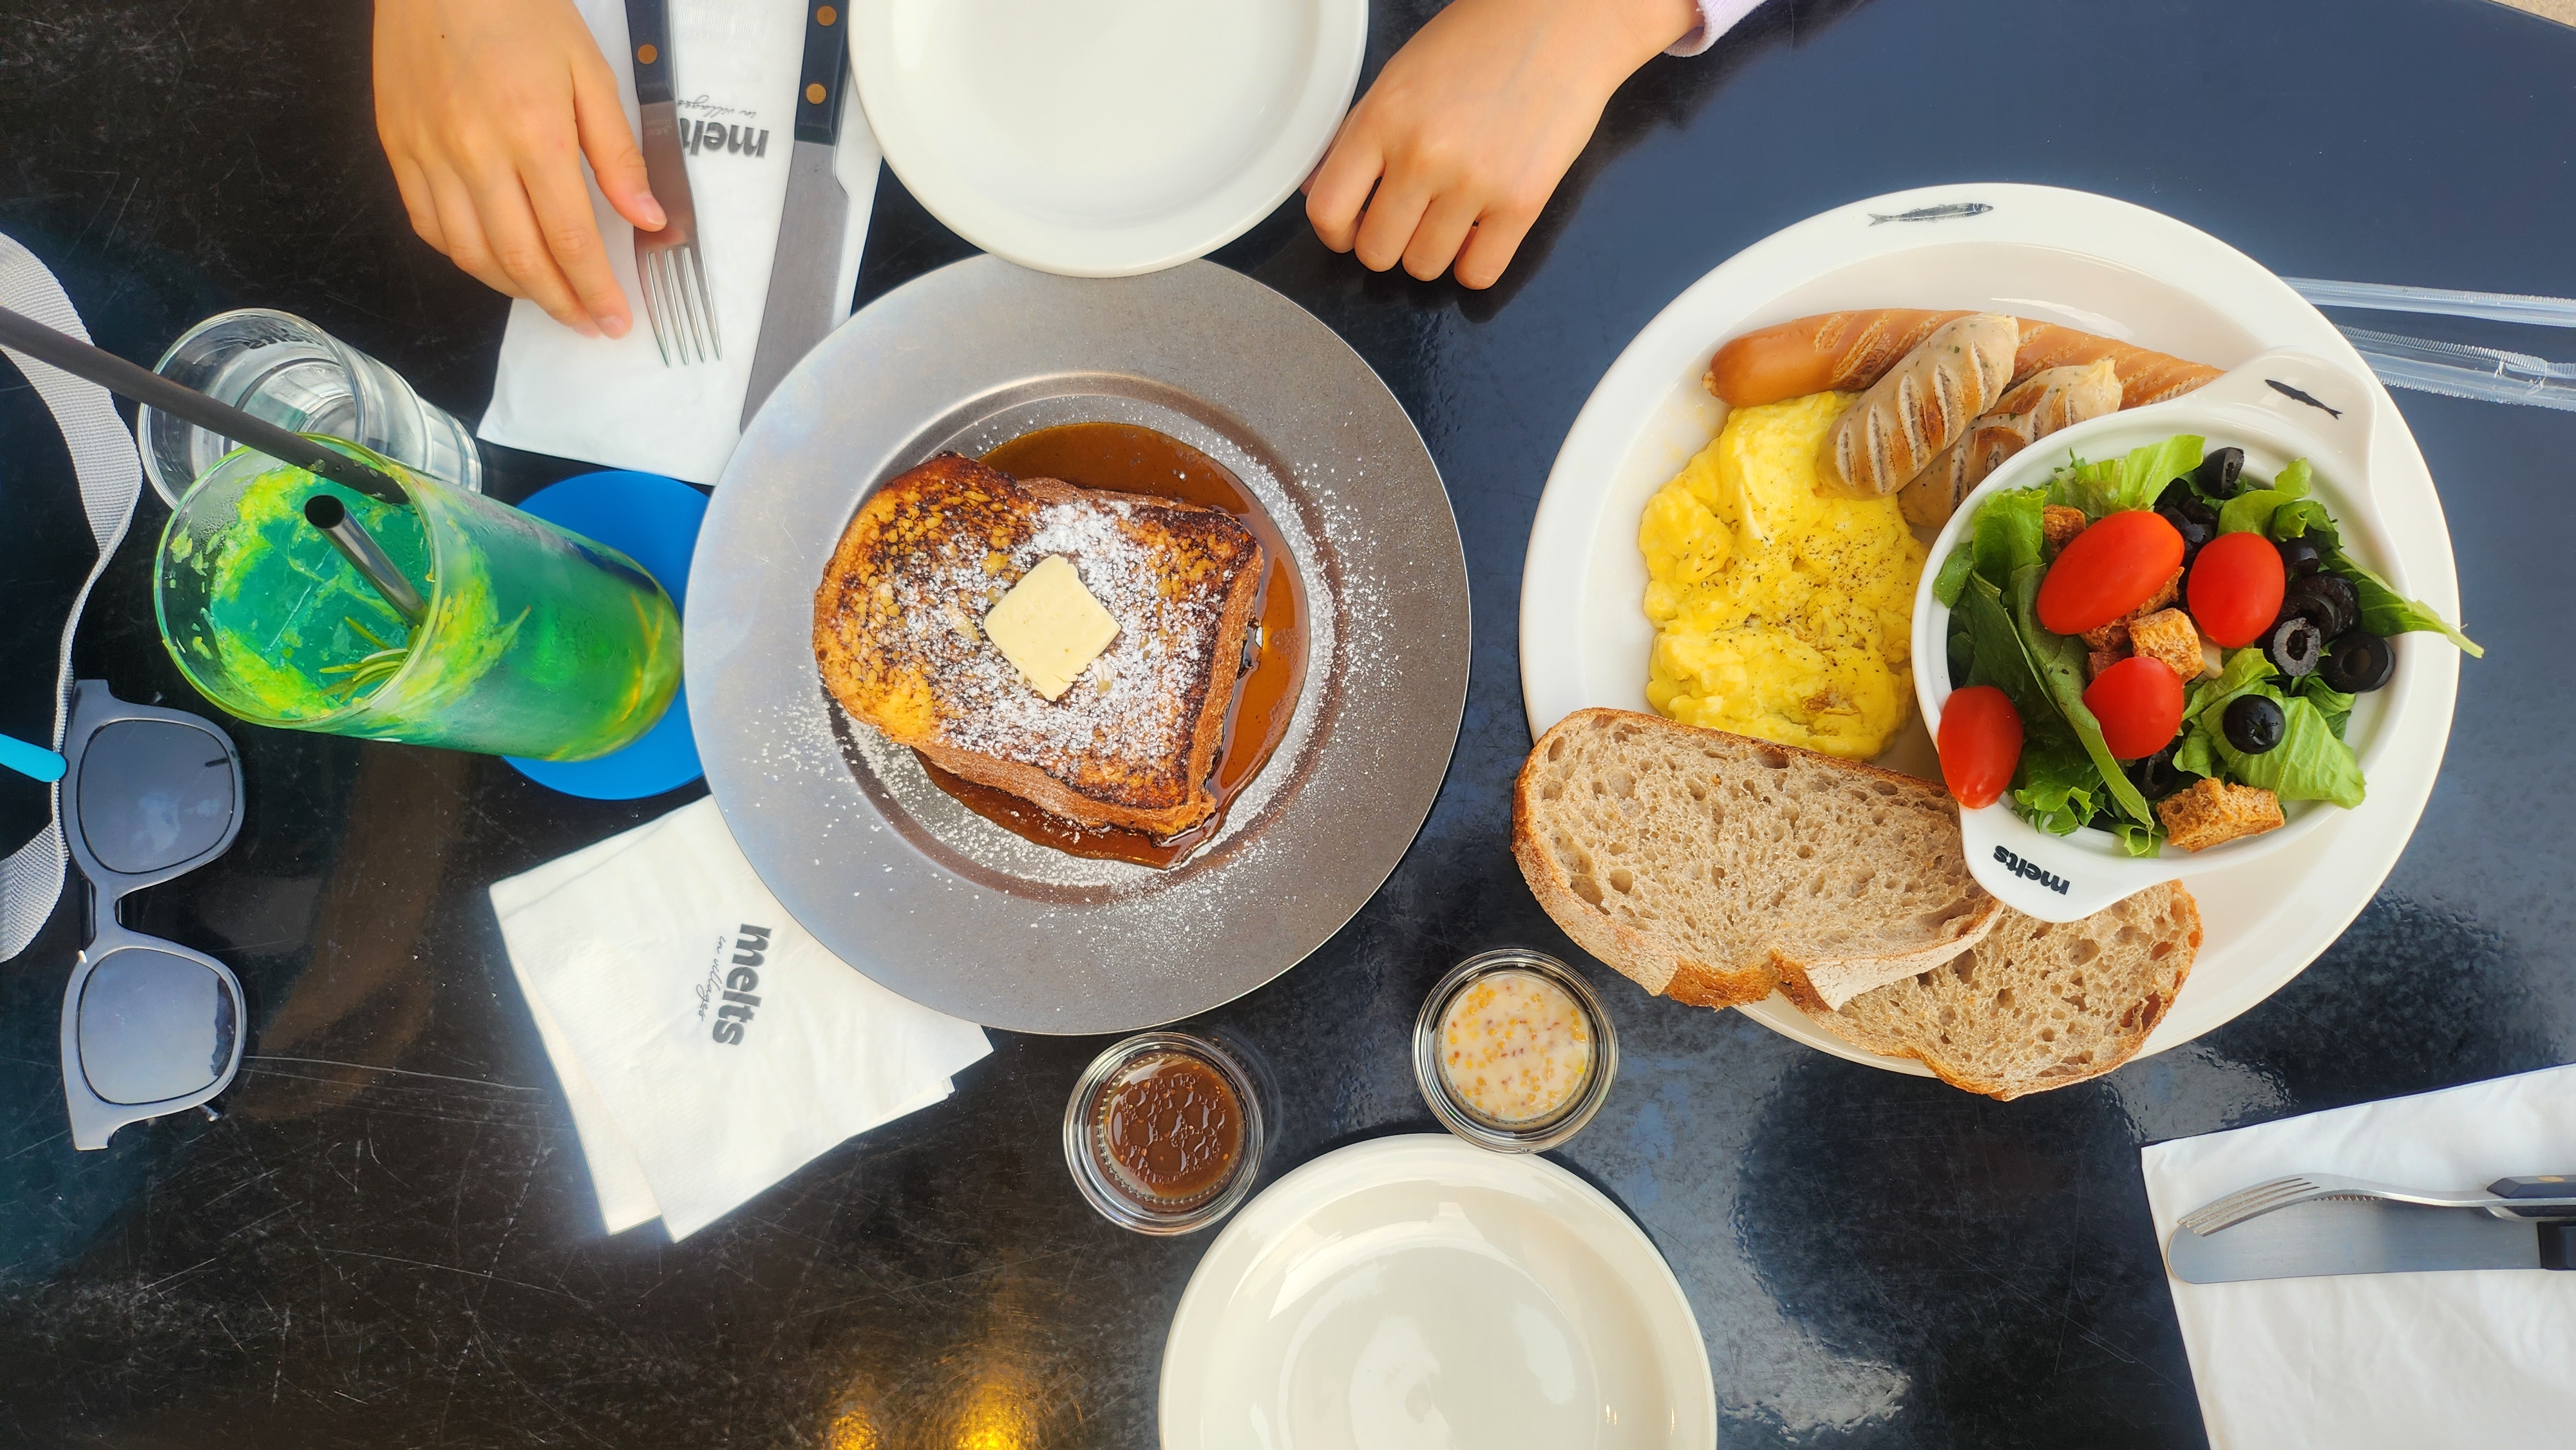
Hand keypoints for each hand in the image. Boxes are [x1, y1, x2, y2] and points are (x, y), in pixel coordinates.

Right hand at [372, 0, 663, 337]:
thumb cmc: (518, 11)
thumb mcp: (589, 72)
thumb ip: (617, 152)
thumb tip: (647, 220)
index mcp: (533, 133)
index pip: (570, 239)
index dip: (595, 291)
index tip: (615, 321)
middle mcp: (475, 153)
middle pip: (520, 260)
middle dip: (560, 304)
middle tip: (588, 324)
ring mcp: (428, 154)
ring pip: (470, 254)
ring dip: (514, 290)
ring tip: (549, 298)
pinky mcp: (397, 149)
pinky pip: (429, 226)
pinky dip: (465, 258)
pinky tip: (494, 261)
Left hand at [1305, 0, 1697, 288]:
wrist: (1560, 23)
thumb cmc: (1479, 43)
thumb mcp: (1398, 77)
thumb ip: (1355, 136)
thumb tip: (1317, 191)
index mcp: (1382, 118)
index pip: (1327, 210)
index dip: (1337, 231)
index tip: (1353, 227)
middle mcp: (1422, 155)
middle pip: (1376, 252)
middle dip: (1387, 243)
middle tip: (1408, 219)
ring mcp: (1473, 182)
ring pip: (1424, 268)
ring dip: (1431, 253)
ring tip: (1449, 218)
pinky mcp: (1522, 201)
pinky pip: (1478, 274)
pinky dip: (1473, 264)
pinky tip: (1479, 233)